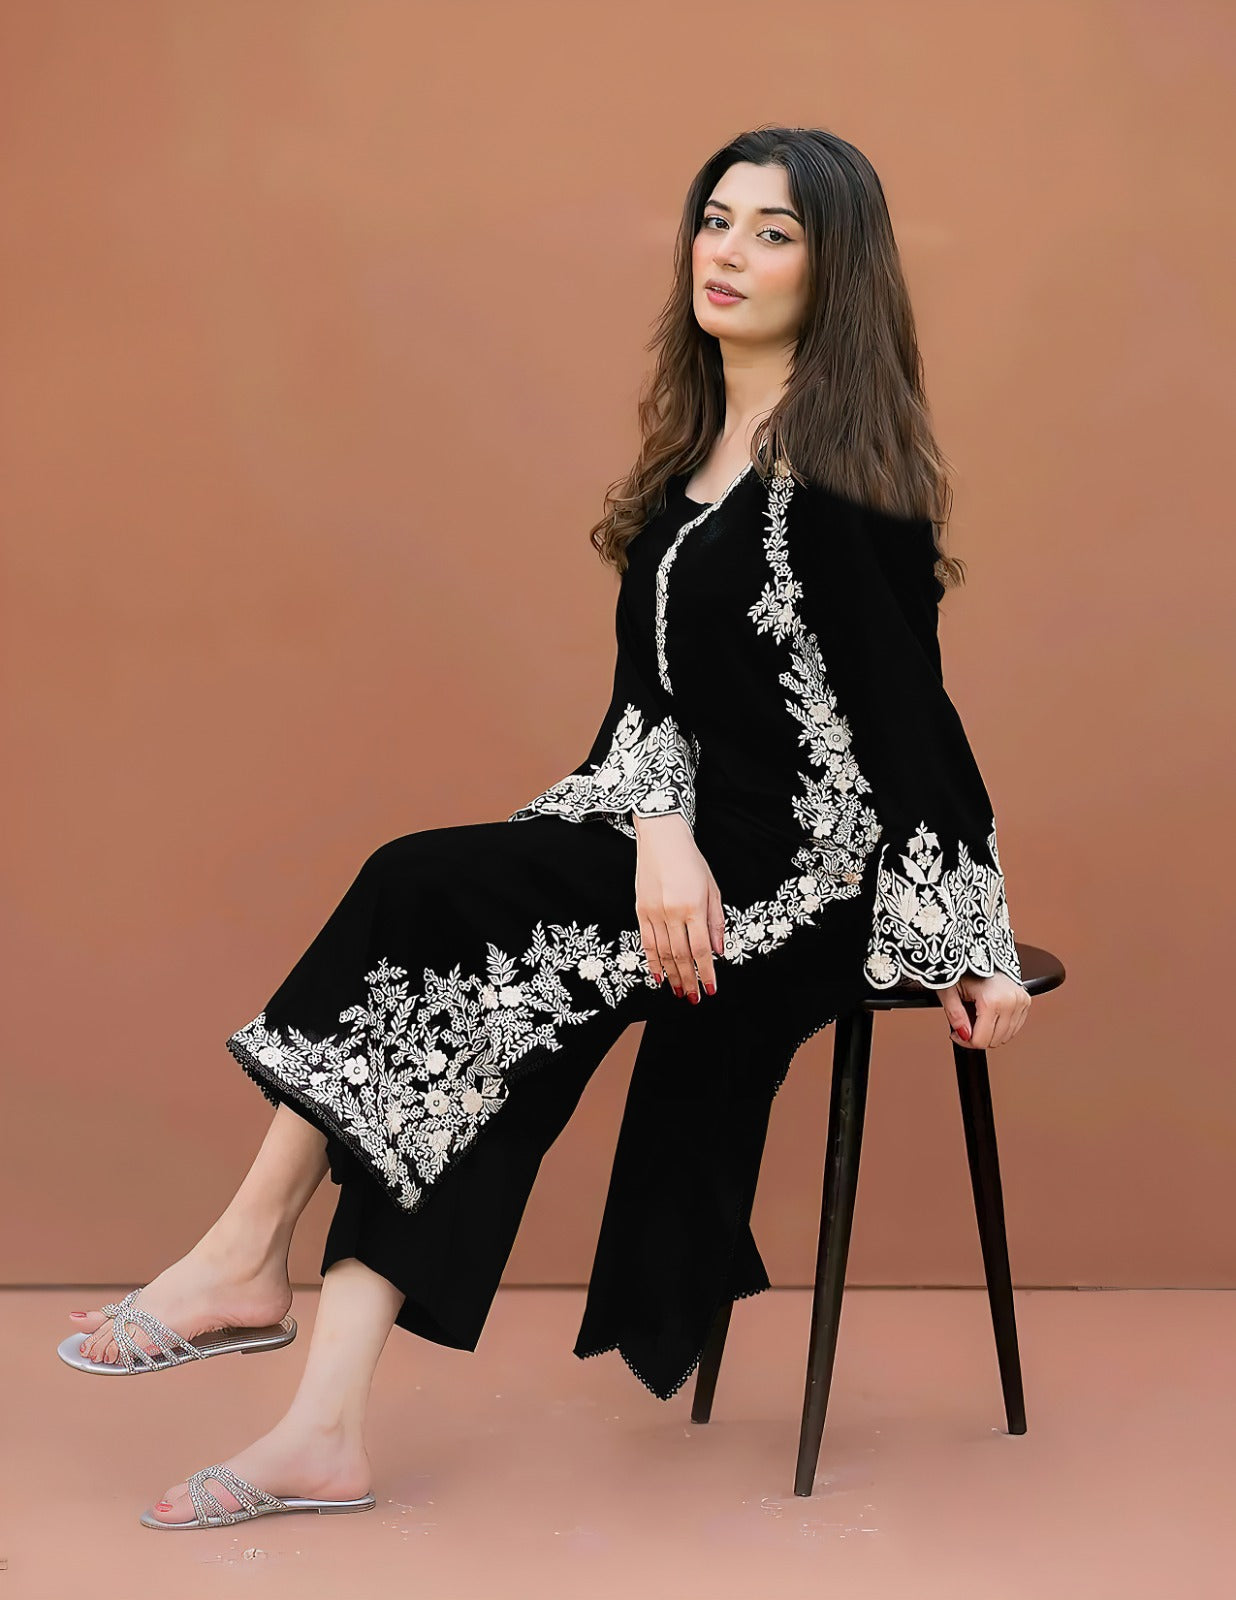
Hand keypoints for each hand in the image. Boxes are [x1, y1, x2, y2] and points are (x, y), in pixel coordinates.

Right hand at [632, 812, 724, 1001]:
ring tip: (678, 992)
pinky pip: (646, 943)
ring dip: (671, 976)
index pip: (701, 949)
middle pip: (681, 955)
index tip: (711, 989)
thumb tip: (718, 951)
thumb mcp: (712, 889)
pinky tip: (659, 977)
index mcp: (693, 906)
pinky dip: (652, 962)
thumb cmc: (691, 862)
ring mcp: (653, 912)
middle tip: (693, 998)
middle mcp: (672, 912)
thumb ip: (715, 922)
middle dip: (688, 980)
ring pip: (662, 953)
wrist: (662, 839)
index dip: (706, 972)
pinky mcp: (640, 911)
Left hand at [936, 971, 1030, 1048]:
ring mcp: (1020, 1000)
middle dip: (977, 1037)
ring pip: (1006, 1036)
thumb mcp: (949, 991)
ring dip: (990, 1033)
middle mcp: (1010, 1001)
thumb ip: (955, 1015)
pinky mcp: (1025, 1000)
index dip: (965, 1041)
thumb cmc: (964, 968)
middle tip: (965, 1024)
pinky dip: (1001, 1027)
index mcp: (992, 1000)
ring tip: (977, 1016)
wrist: (981, 951)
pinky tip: (990, 1015)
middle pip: (994, 1040)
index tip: (957, 1033)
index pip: (981, 1040)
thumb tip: (964, 1035)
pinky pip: (1015, 1027)